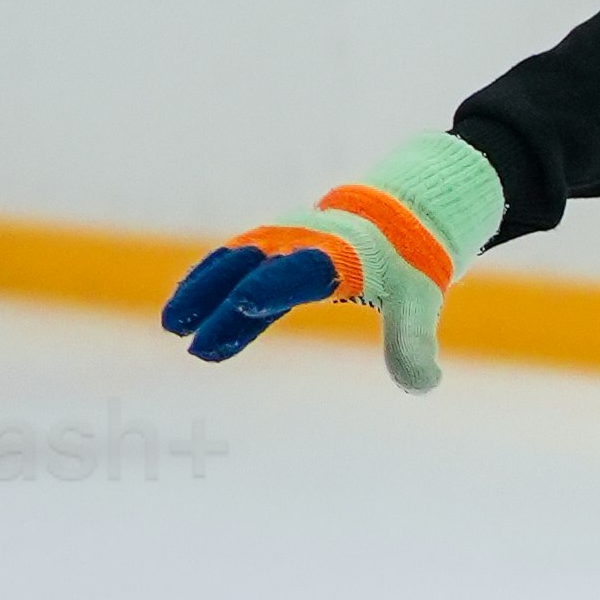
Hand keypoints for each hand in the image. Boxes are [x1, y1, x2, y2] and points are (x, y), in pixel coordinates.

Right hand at [160, 135, 498, 392]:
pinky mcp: (272, 252)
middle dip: (216, 295)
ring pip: (232, 262)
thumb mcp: (419, 300)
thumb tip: (427, 385)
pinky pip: (233, 268)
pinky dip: (209, 288)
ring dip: (201, 290)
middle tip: (182, 327)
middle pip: (253, 267)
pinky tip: (188, 321)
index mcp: (342, 254)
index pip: (302, 270)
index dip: (273, 286)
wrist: (400, 214)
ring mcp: (283, 242)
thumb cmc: (409, 261)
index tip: (242, 305)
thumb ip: (414, 342)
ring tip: (173, 325)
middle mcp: (304, 242)